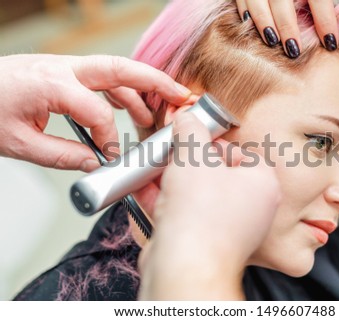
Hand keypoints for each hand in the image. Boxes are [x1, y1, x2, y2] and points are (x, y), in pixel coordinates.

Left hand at [0, 54, 191, 170]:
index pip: (98, 114)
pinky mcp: (61, 70)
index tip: (111, 157)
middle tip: (180, 96)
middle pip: (121, 69)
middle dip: (155, 81)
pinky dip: (119, 89)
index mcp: (52, 85)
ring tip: (155, 112)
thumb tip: (95, 166)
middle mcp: (62, 68)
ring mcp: (62, 65)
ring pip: (113, 70)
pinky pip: (99, 76)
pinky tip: (127, 105)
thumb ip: (63, 156)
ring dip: (140, 88)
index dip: (110, 139)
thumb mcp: (19, 143)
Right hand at [138, 112, 280, 299]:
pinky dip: (165, 201)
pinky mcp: (204, 242)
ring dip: (171, 180)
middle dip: (186, 162)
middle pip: (216, 174)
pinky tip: (144, 189)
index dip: (214, 143)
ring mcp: (227, 228)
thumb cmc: (201, 216)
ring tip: (152, 167)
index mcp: (262, 184)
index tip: (194, 137)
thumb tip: (187, 118)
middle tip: (170, 151)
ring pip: (197, 195)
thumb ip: (190, 130)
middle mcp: (250, 209)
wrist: (184, 267)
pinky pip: (184, 214)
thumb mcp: (193, 156)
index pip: (242, 153)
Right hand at [236, 0, 338, 56]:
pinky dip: (246, 12)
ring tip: (272, 42)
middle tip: (295, 51)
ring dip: (264, 23)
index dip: (325, 20)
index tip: (330, 42)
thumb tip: (332, 33)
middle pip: (282, 1)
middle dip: (288, 26)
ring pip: (258, 1)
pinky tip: (250, 26)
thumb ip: (323, 5)